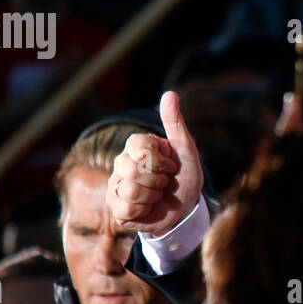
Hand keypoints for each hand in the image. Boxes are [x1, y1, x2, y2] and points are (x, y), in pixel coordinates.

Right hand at [107, 90, 203, 236]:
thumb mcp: (186, 150)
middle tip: (165, 182)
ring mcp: (116, 185)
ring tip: (158, 194)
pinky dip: (146, 210)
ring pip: (131, 190)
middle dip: (159, 179)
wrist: (186, 208)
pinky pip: (127, 209)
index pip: (140, 148)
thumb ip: (176, 123)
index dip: (161, 161)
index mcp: (136, 145)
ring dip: (154, 195)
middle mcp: (121, 162)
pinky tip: (149, 207)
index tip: (170, 165)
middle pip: (133, 169)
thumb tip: (170, 93)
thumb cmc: (185, 177)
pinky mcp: (116, 208)